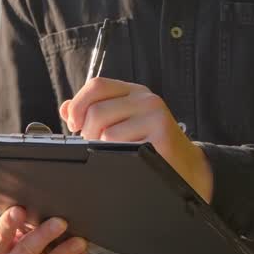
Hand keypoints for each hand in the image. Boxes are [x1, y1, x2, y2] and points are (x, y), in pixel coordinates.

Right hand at [0, 205, 87, 253]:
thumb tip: (44, 204)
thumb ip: (23, 222)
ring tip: (80, 241)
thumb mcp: (16, 234)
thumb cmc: (23, 244)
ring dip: (63, 253)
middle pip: (24, 251)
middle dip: (44, 235)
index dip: (9, 223)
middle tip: (62, 222)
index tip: (21, 209)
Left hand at [61, 77, 213, 201]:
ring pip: (105, 131)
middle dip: (87, 133)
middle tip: (95, 146)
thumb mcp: (124, 123)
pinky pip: (120, 146)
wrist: (188, 168)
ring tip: (113, 154)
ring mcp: (155, 116)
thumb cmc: (152, 146)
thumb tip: (65, 108)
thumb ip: (94, 112)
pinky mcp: (161, 136)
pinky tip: (126, 160)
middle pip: (96, 110)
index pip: (96, 85)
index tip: (74, 124)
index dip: (78, 105)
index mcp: (134, 92)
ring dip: (100, 148)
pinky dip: (115, 156)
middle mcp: (146, 99)